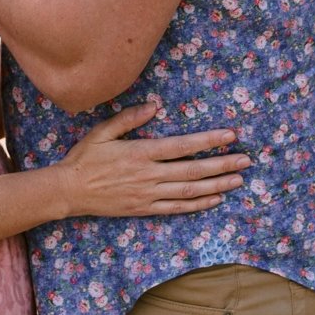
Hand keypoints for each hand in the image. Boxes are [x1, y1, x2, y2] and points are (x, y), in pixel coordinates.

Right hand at [55, 101, 248, 217]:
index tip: (229, 136)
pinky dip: (199, 204)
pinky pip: (178, 208)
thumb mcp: (101, 132)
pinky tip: (215, 199)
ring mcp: (149, 194)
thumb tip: (154, 106)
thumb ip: (128, 119)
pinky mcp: (145, 208)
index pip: (182, 146)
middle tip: (245, 159)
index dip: (208, 141)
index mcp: (140, 153)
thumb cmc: (84, 159)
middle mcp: (149, 175)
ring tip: (237, 179)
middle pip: (193, 169)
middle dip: (222, 164)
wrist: (69, 191)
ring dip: (217, 184)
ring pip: (190, 190)